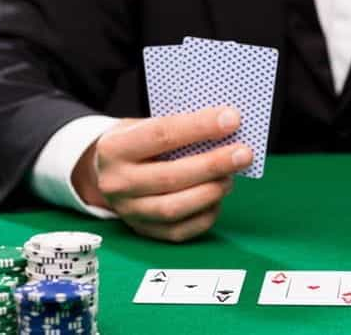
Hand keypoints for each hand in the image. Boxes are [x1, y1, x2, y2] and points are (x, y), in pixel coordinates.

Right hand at [72, 106, 252, 242]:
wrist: (107, 174)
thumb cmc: (138, 144)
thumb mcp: (145, 126)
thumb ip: (179, 127)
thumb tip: (226, 126)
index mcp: (114, 148)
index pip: (161, 135)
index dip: (200, 127)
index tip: (232, 119)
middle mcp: (116, 183)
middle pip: (170, 176)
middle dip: (213, 164)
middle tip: (243, 153)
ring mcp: (129, 211)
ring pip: (174, 208)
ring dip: (211, 191)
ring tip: (231, 176)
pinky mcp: (143, 231)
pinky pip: (180, 230)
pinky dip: (205, 214)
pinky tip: (218, 197)